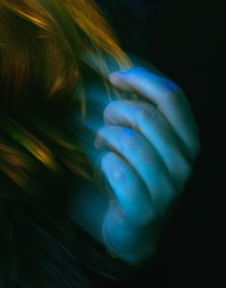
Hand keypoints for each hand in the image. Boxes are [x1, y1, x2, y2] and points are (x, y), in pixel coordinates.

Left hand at [91, 66, 198, 263]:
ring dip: (106, 138)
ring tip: (103, 146)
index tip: (114, 77)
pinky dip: (103, 164)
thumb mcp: (136, 132)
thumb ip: (129, 99)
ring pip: (129, 142)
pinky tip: (104, 168)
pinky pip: (118, 171)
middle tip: (105, 123)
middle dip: (115, 112)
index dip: (141, 79)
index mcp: (187, 138)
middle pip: (146, 116)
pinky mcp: (144, 208)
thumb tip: (100, 56)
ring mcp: (167, 187)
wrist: (128, 231)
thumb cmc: (130, 171)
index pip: (172, 96)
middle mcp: (184, 162)